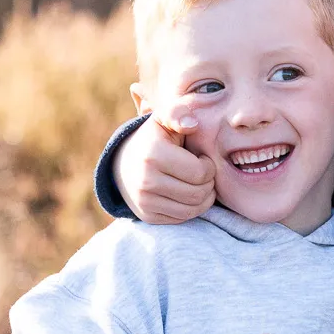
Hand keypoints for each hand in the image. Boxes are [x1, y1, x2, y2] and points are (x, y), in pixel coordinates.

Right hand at [116, 109, 214, 224]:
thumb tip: (192, 124)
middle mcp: (146, 181)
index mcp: (154, 155)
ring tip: (200, 184)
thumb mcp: (163, 119)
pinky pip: (182, 218)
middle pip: (198, 193)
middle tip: (204, 174)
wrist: (125, 162)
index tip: (201, 159)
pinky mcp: (147, 216)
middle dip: (208, 183)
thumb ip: (178, 114)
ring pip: (193, 209)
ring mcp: (145, 201)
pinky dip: (192, 208)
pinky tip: (188, 194)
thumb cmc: (154, 138)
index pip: (200, 172)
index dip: (209, 166)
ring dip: (204, 198)